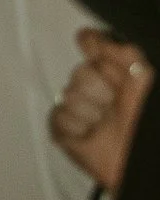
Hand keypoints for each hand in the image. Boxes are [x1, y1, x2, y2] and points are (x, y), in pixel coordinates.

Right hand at [51, 27, 150, 194]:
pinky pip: (56, 116)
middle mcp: (96, 89)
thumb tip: (92, 35)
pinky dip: (74, 127)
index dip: (93, 48)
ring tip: (102, 124)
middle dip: (96, 89)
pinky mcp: (63, 130)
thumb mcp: (144, 81)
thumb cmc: (144, 128)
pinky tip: (89, 133)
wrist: (132, 164)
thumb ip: (124, 53)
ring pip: (67, 94)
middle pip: (78, 71)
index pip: (93, 45)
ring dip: (88, 112)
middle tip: (111, 105)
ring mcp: (79, 109)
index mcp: (116, 74)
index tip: (98, 55)